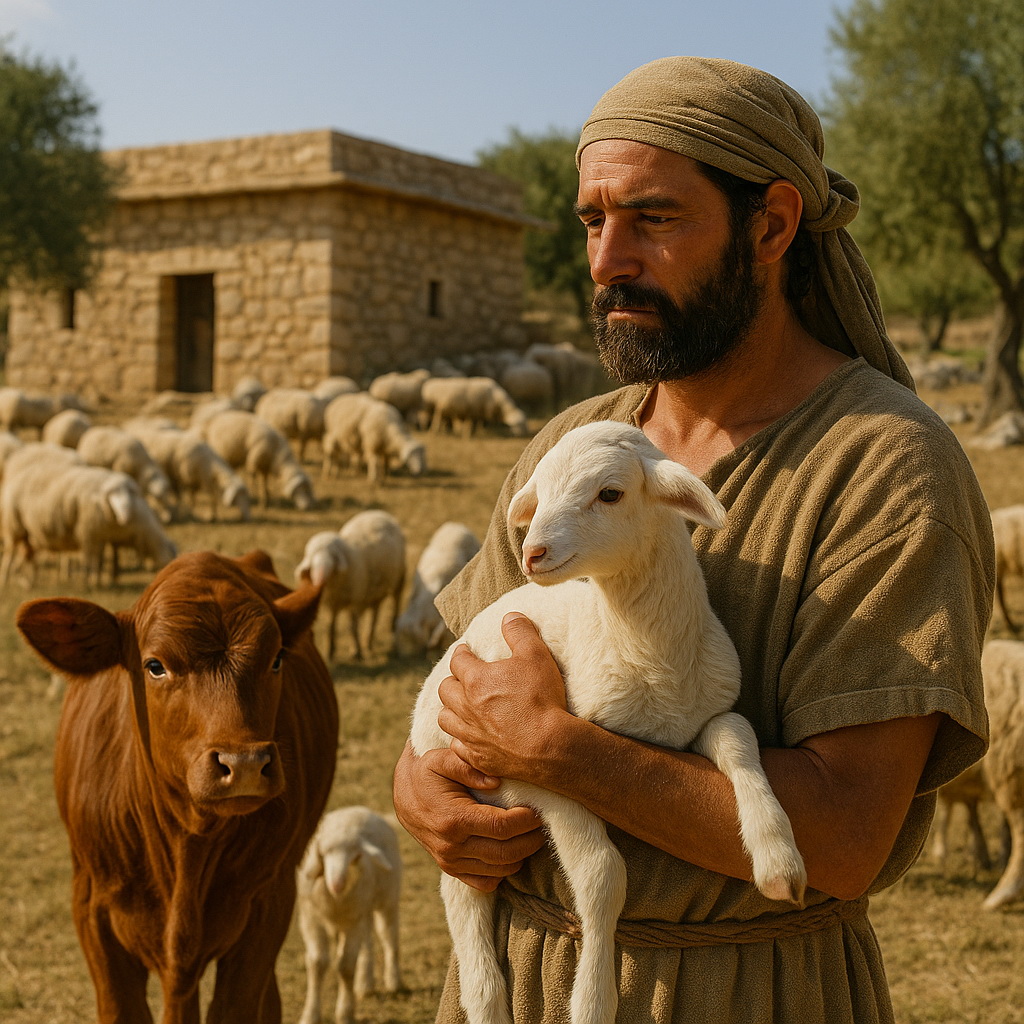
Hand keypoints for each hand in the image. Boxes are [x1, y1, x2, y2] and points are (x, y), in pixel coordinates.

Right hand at [392, 741, 544, 891]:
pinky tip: (511, 852)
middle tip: (543, 825)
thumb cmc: (427, 772)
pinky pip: (486, 883)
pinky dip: (504, 872)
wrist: (402, 795)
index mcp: (453, 819)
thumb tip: (497, 781)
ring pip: (500, 870)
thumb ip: (469, 765)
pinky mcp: (451, 870)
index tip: (538, 811)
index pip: (501, 828)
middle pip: (506, 853)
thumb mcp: (443, 758)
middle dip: (531, 840)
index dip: (526, 821)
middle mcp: (452, 846)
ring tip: (532, 835)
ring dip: (522, 855)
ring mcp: (451, 862)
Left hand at [437, 612, 570, 780]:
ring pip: (445, 718)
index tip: (466, 651)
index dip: (462, 653)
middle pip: (445, 689)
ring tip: (461, 705)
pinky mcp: (476, 756)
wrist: (549, 746)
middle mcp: (465, 706)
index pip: (458, 660)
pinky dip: (460, 737)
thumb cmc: (542, 698)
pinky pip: (457, 745)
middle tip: (463, 678)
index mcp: (475, 679)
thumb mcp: (536, 655)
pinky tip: (469, 735)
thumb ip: (520, 632)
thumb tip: (509, 616)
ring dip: (451, 709)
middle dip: (452, 680)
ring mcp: (469, 734)